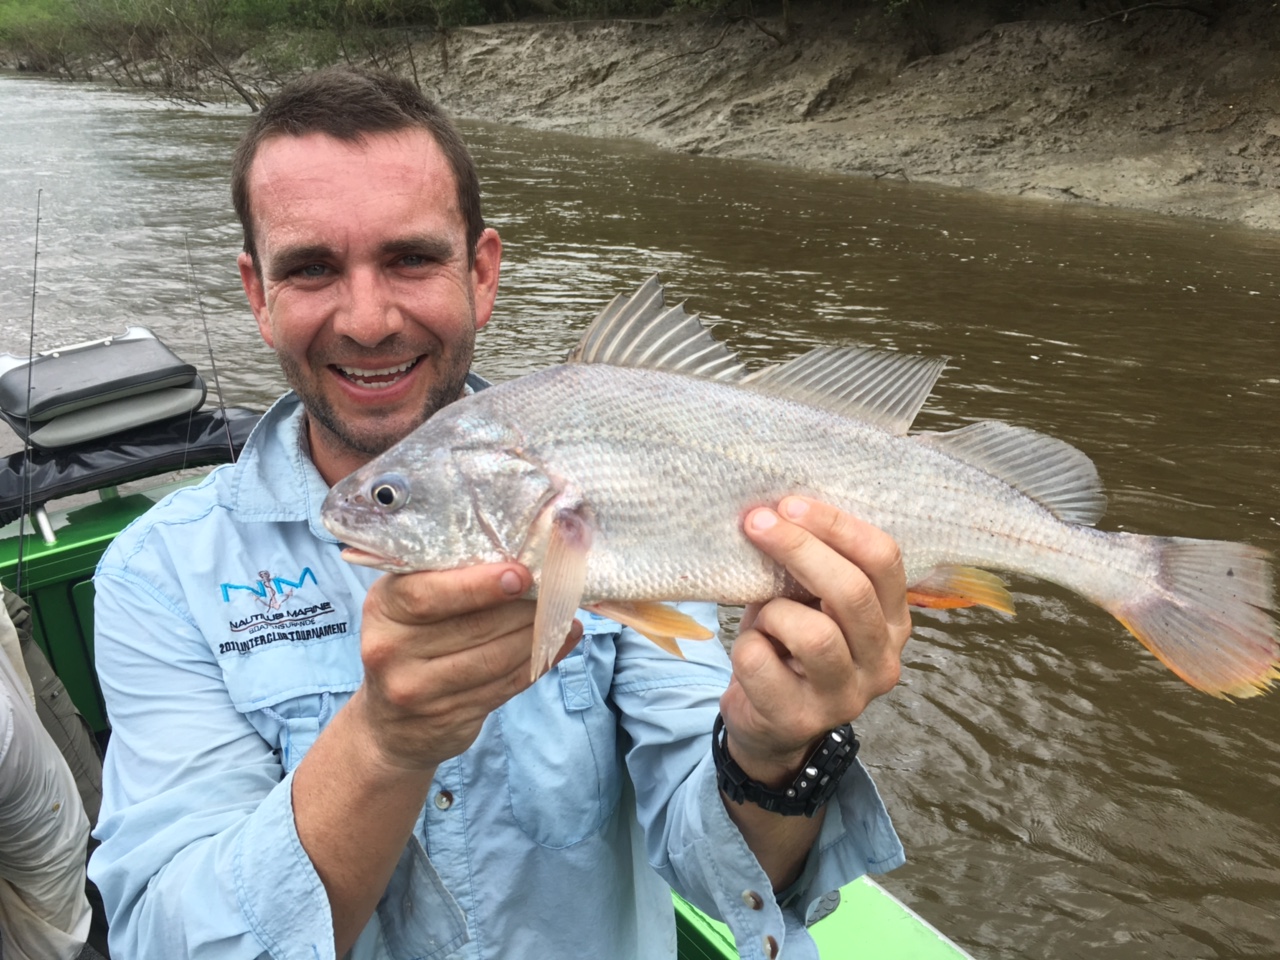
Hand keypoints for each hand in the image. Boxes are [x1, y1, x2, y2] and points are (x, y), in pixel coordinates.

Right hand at [351, 563, 581, 771]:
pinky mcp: (448, 718)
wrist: (388, 725)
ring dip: (536, 634)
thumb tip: (522, 560)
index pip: (427, 595)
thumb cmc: (409, 645)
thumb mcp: (408, 607)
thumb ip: (450, 583)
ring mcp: (417, 690)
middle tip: (556, 588)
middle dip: (522, 607)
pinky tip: (559, 642)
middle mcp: (391, 651)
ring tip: (562, 613)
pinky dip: (538, 662)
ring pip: (495, 658)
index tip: (521, 575)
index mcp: (383, 608)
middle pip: (473, 626)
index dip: (479, 585)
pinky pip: (504, 686)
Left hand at [722, 497, 909, 785]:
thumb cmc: (789, 644)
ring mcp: (847, 697)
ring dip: (773, 611)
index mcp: (894, 621)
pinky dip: (745, 646)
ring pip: (813, 634)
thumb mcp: (810, 601)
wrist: (767, 722)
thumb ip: (812, 567)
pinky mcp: (802, 720)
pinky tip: (751, 652)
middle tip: (757, 524)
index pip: (884, 560)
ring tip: (763, 617)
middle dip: (799, 549)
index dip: (836, 526)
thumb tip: (778, 510)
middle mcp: (883, 661)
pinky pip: (762, 662)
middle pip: (851, 592)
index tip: (790, 504)